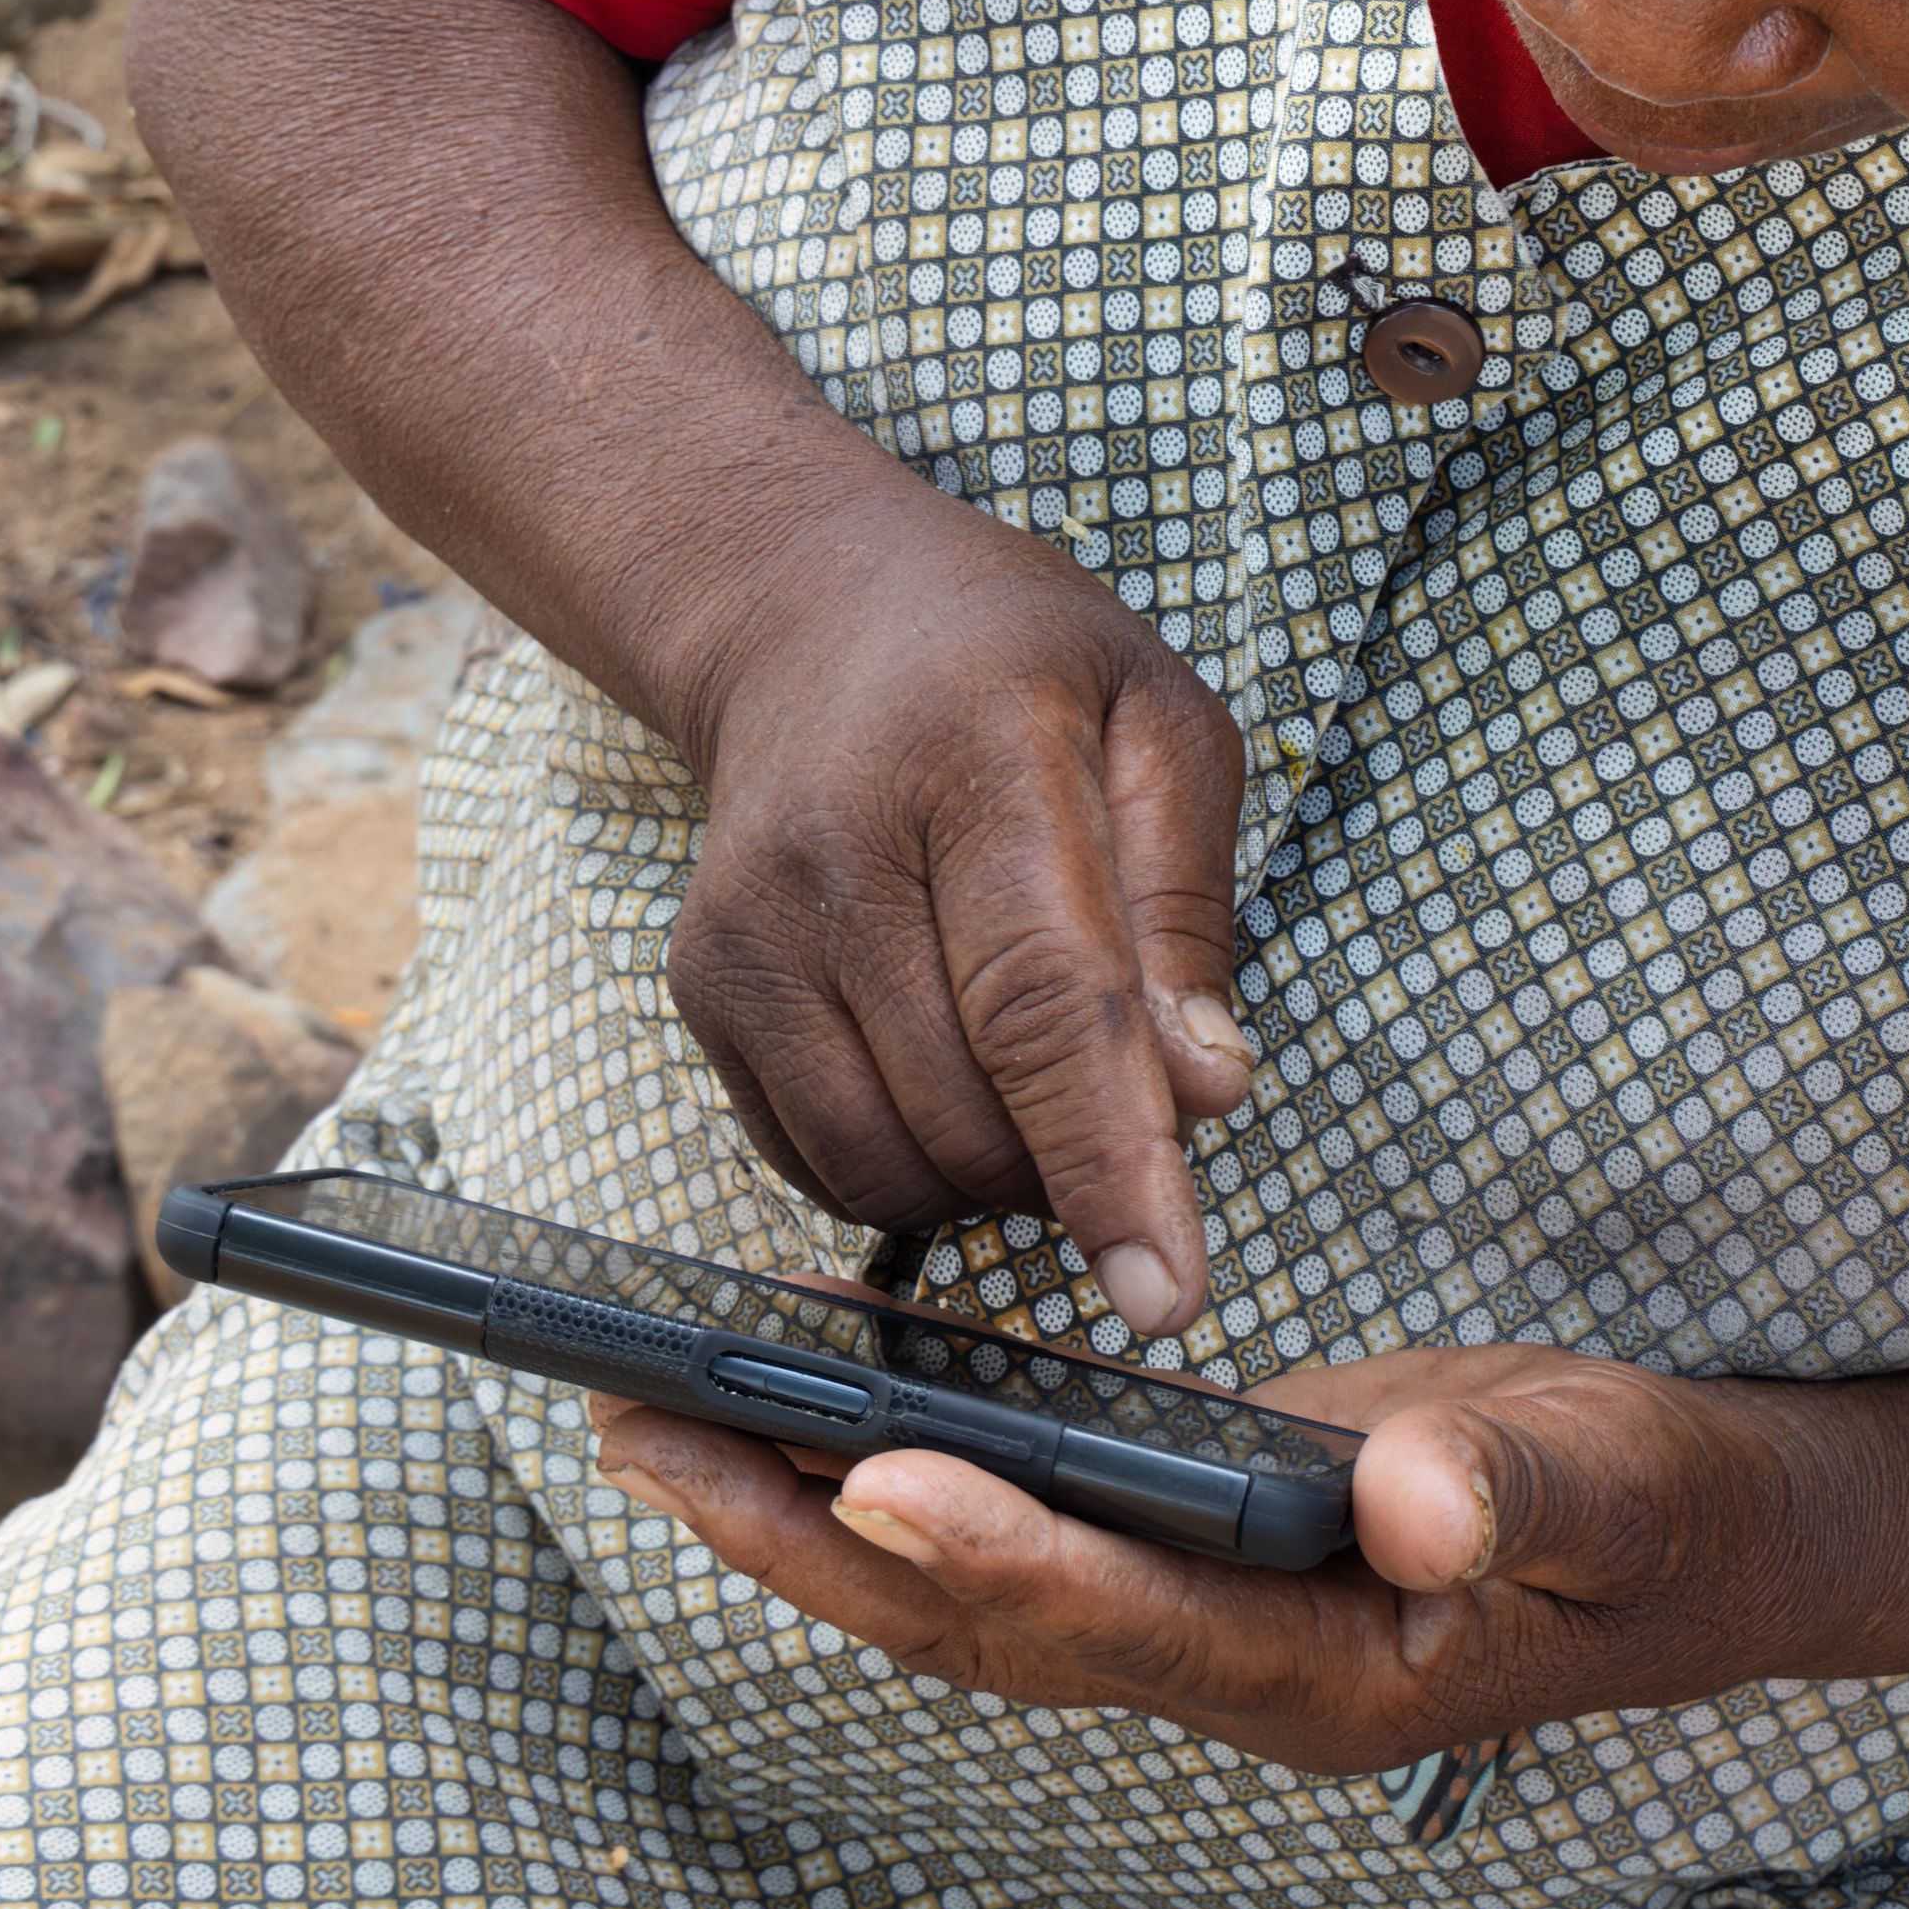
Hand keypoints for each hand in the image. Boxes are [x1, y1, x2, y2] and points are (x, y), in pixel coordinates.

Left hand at [583, 1341, 1860, 1771]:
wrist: (1716, 1539)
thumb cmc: (1673, 1512)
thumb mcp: (1625, 1486)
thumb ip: (1515, 1491)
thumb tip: (1407, 1498)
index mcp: (1320, 1672)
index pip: (1116, 1623)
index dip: (991, 1553)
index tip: (867, 1468)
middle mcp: (1225, 1669)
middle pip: (976, 1624)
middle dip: (800, 1535)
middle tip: (643, 1432)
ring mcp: (1198, 1622)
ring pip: (964, 1587)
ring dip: (805, 1505)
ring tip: (658, 1408)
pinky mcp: (1191, 1555)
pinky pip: (1013, 1527)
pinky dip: (899, 1459)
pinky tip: (818, 1382)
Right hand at [658, 497, 1258, 1333]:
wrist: (810, 616)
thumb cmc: (1019, 669)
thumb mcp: (1162, 724)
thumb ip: (1188, 912)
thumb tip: (1206, 1093)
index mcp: (978, 761)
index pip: (1046, 1002)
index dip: (1108, 1159)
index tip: (1166, 1292)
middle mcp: (834, 855)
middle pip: (970, 1111)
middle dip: (1076, 1158)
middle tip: (1129, 1083)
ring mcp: (747, 933)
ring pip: (889, 1165)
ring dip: (995, 1175)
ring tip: (1040, 1070)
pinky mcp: (702, 993)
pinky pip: (819, 1166)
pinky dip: (911, 1168)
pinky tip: (952, 1072)